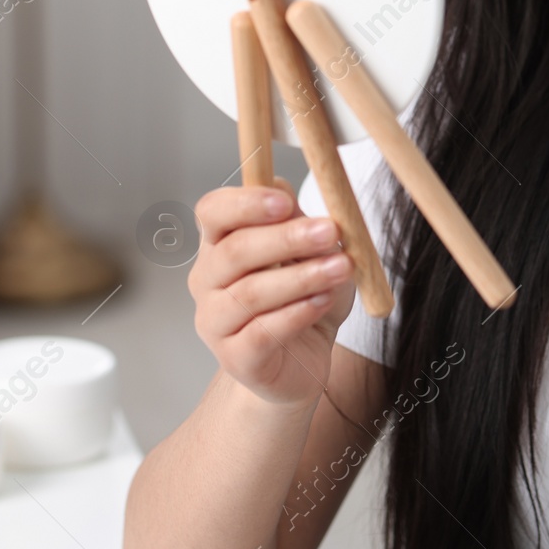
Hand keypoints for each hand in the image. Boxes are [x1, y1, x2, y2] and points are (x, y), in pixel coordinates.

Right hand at [187, 177, 356, 407]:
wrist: (305, 362)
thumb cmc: (304, 300)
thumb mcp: (310, 253)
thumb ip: (295, 221)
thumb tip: (281, 187)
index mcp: (218, 244)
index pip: (212, 212)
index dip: (245, 203)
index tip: (286, 201)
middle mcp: (207, 281)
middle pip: (235, 251)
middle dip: (286, 238)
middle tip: (330, 231)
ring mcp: (214, 322)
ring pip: (251, 293)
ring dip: (302, 277)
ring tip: (341, 268)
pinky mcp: (234, 358)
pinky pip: (262, 332)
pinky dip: (297, 313)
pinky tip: (322, 301)